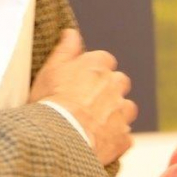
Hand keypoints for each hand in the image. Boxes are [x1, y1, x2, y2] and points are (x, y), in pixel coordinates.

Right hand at [29, 29, 137, 164]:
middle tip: (89, 102)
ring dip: (117, 114)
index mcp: (98, 65)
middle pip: (119, 82)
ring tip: (97, 125)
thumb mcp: (51, 70)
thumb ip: (65, 49)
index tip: (82, 80)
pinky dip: (116, 139)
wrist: (60, 139)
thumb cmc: (51, 102)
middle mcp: (114, 84)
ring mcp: (121, 111)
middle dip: (109, 90)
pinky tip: (100, 144)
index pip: (104, 60)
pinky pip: (124, 137)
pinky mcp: (123, 137)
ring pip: (126, 109)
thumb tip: (71, 32)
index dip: (93, 70)